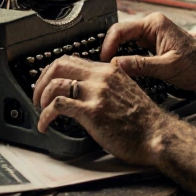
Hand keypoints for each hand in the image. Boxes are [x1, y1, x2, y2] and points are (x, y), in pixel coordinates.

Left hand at [31, 55, 176, 165]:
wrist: (157, 135)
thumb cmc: (144, 120)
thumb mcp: (125, 91)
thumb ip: (106, 86)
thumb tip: (84, 91)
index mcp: (108, 71)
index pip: (72, 60)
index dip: (53, 70)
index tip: (47, 81)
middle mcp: (101, 78)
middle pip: (59, 65)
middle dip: (42, 80)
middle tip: (37, 94)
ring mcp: (96, 93)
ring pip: (56, 84)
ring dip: (41, 98)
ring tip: (40, 110)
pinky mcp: (92, 111)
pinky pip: (58, 106)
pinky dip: (45, 115)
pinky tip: (44, 124)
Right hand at [100, 13, 195, 90]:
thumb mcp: (167, 67)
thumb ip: (141, 65)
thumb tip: (116, 65)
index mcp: (154, 24)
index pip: (121, 30)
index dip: (108, 45)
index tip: (102, 61)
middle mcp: (151, 26)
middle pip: (120, 35)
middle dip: (109, 50)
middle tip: (103, 68)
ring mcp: (151, 35)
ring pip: (124, 43)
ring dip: (116, 55)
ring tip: (109, 70)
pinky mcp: (152, 44)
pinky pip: (132, 49)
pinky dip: (125, 59)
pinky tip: (121, 70)